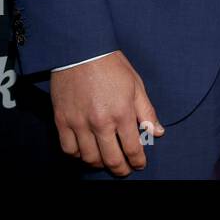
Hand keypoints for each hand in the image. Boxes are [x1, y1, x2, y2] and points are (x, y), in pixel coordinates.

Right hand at [50, 51, 163, 175]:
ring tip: (105, 160)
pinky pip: (68, 149)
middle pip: (112, 159)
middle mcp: (101, 122)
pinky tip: (85, 150)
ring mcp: (79, 123)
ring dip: (100, 163)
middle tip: (124, 170)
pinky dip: (78, 154)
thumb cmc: (110, 64)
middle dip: (121, 169)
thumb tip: (157, 132)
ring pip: (89, 158)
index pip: (132, 149)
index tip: (139, 164)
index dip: (138, 161)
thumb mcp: (136, 84)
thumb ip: (146, 111)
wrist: (81, 49)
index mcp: (122, 112)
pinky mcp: (62, 120)